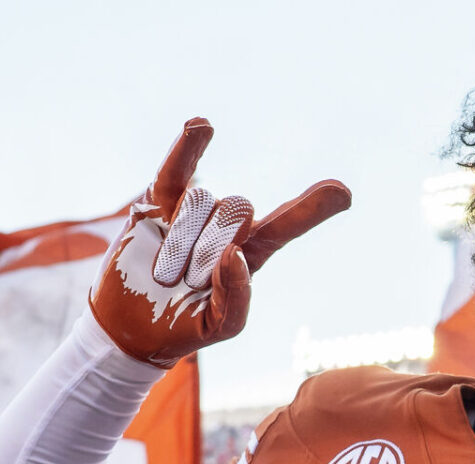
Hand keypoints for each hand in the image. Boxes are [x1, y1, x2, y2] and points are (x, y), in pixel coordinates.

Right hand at [89, 118, 350, 366]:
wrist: (131, 327)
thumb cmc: (183, 326)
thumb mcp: (219, 326)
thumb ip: (236, 297)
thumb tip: (234, 253)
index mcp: (250, 251)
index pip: (286, 224)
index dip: (311, 208)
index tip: (343, 192)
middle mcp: (226, 225)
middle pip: (237, 210)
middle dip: (212, 246)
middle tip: (188, 280)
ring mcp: (193, 211)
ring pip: (203, 202)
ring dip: (183, 242)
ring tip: (166, 274)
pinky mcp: (159, 203)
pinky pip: (175, 172)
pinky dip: (186, 150)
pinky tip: (200, 126)